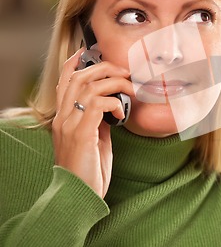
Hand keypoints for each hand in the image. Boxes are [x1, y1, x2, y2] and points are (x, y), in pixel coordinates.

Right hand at [52, 48, 132, 197]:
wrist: (79, 195)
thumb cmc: (89, 169)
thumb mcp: (94, 139)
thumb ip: (97, 120)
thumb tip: (112, 105)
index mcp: (64, 117)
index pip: (64, 81)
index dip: (74, 63)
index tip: (88, 52)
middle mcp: (63, 118)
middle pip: (78, 78)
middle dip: (104, 68)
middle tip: (124, 72)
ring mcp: (70, 125)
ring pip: (88, 87)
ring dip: (114, 83)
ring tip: (130, 89)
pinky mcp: (81, 134)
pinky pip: (96, 105)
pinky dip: (114, 103)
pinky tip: (123, 112)